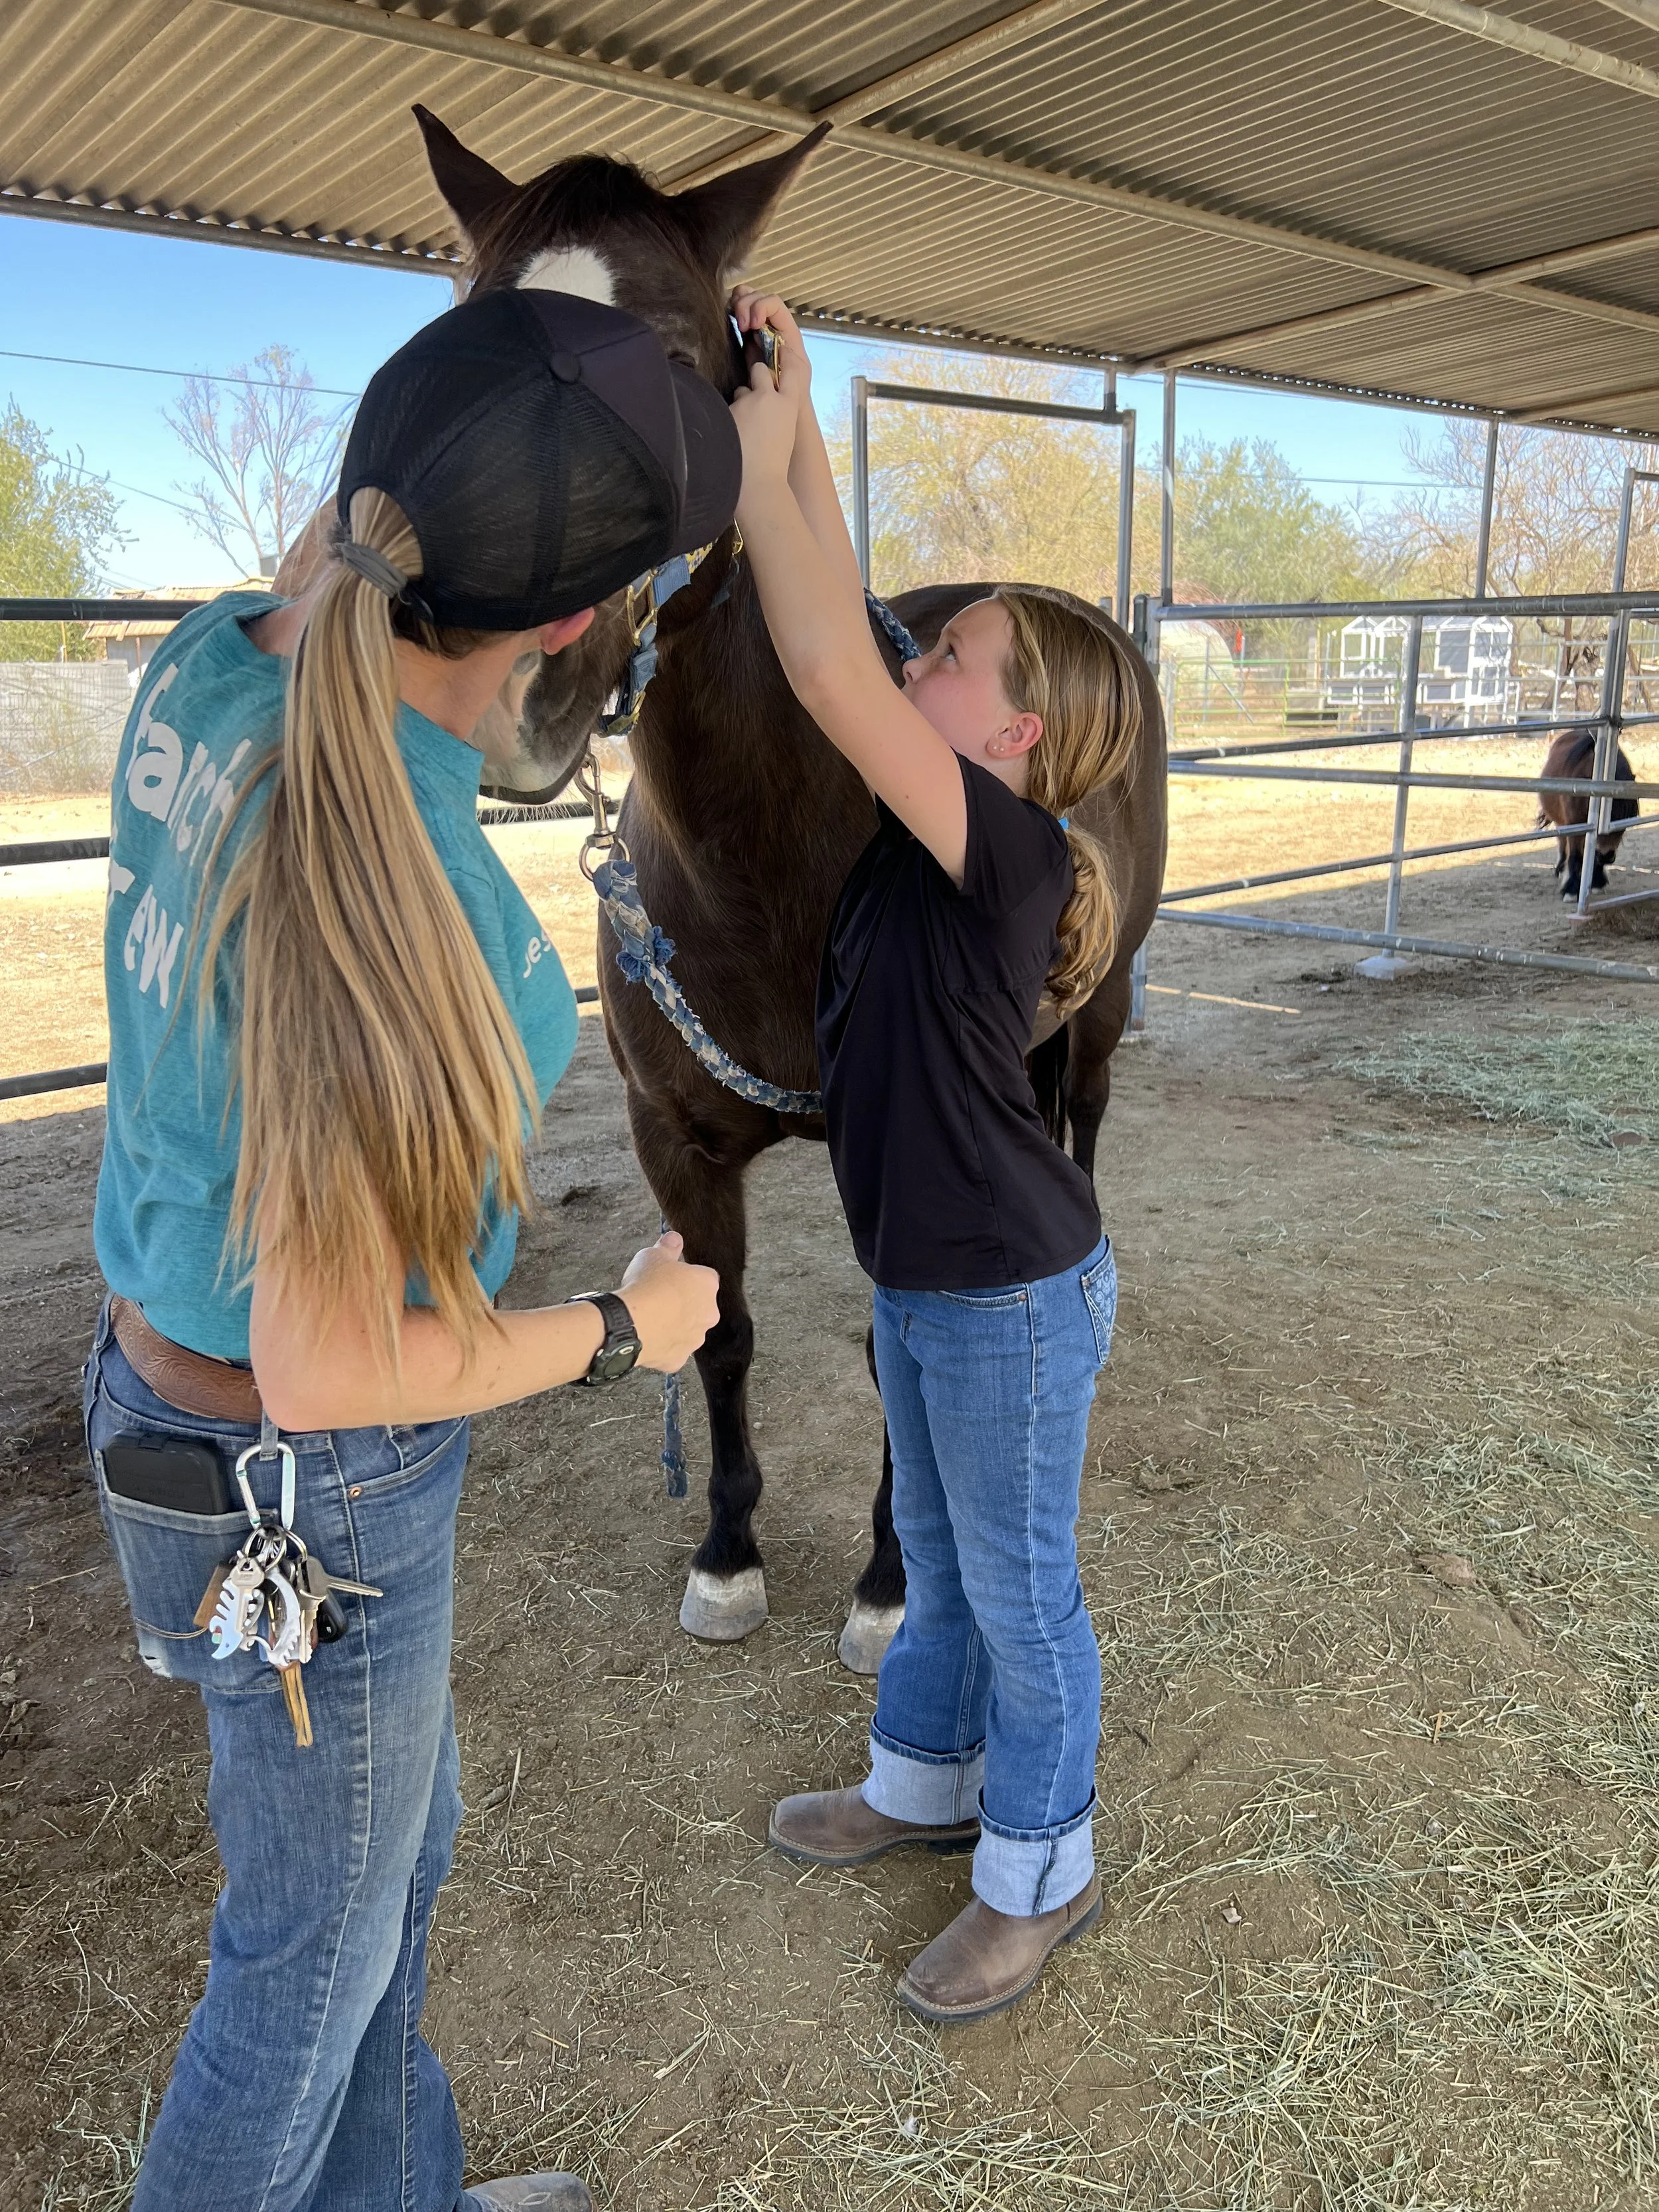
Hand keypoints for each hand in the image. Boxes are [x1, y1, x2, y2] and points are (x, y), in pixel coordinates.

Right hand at [617, 1231, 719, 1372]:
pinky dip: (662, 1345)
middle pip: (699, 1306)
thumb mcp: (653, 1255)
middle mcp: (709, 1314)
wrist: (630, 1324)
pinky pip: (672, 1350)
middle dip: (683, 1303)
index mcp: (707, 1285)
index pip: (705, 1278)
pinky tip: (647, 1337)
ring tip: (650, 1318)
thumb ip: (668, 1246)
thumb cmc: (645, 1287)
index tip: (671, 1277)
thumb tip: (674, 1238)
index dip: (687, 1277)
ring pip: (687, 1330)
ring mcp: (695, 1339)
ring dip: (674, 1325)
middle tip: (659, 1298)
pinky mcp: (678, 1359)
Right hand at [729, 287, 809, 395]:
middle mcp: (773, 324)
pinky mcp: (747, 336)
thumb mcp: (796, 374)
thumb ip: (788, 357)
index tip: (752, 325)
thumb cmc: (794, 392)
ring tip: (737, 323)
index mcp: (787, 330)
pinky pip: (738, 313)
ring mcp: (759, 328)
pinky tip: (731, 321)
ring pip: (747, 299)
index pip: (774, 303)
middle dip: (746, 304)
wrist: (782, 405)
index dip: (761, 306)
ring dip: (738, 304)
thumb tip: (776, 341)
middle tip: (742, 326)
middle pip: (758, 296)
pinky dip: (732, 310)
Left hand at [729, 359, 799, 497]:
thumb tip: (767, 412)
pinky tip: (728, 436)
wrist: (758, 485)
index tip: (782, 352)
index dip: (786, 358)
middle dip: (755, 378)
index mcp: (789, 406)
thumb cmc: (775, 469)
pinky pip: (724, 408)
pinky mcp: (726, 411)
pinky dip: (726, 419)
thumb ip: (777, 417)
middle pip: (759, 371)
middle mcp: (768, 397)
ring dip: (739, 404)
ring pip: (739, 393)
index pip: (792, 370)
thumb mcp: (785, 437)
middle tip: (753, 396)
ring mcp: (745, 402)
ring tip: (739, 430)